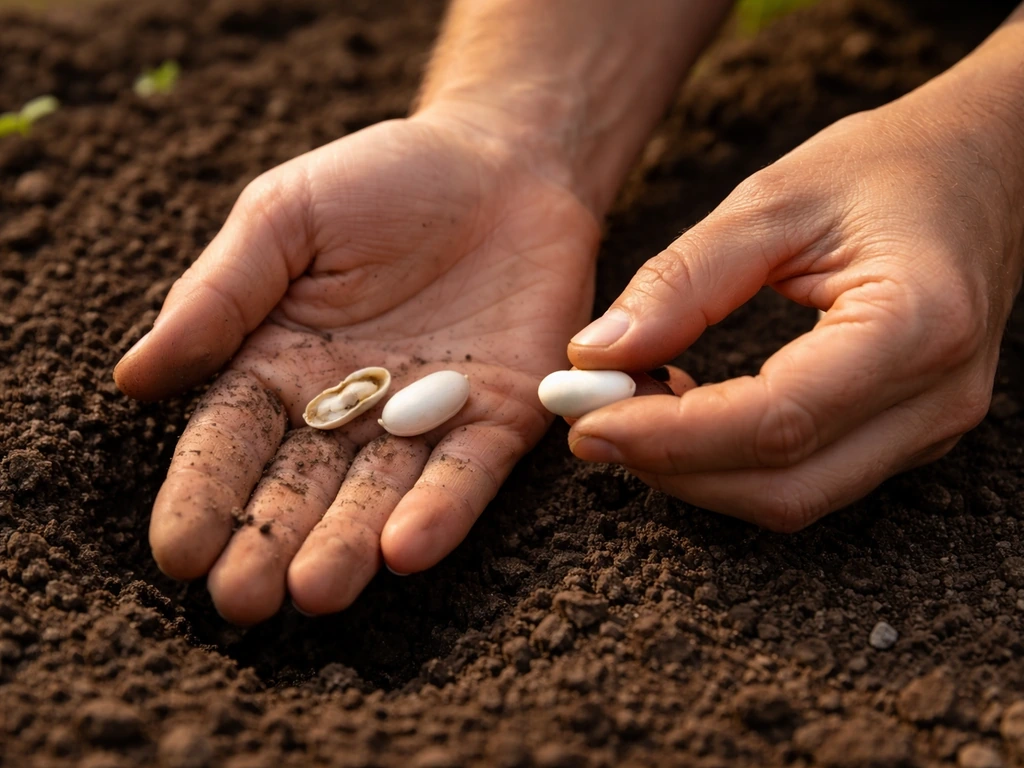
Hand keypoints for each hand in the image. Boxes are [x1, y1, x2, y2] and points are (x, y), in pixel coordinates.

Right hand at [114, 110, 599, 624]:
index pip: (231, 441)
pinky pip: (468, 473)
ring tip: (317, 591)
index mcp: (280, 366)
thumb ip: (219, 295)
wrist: (500, 165)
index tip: (179, 550)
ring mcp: (426, 421)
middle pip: (301, 487)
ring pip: (380, 495)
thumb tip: (135, 377)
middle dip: (271, 541)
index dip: (203, 495)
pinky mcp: (501, 419)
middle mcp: (348, 409)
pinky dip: (441, 509)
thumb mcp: (284, 219)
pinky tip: (406, 549)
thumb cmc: (381, 184)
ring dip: (349, 544)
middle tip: (244, 599)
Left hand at [565, 86, 1023, 531]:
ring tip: (629, 409)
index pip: (775, 421)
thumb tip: (597, 353)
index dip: (668, 437)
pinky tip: (682, 415)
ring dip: (694, 471)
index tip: (585, 420)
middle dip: (669, 466)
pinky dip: (729, 463)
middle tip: (590, 419)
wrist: (987, 168)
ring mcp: (932, 429)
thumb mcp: (775, 199)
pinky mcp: (909, 436)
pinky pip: (806, 478)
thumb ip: (683, 279)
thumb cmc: (889, 168)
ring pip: (791, 498)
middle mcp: (937, 398)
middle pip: (782, 485)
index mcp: (917, 325)